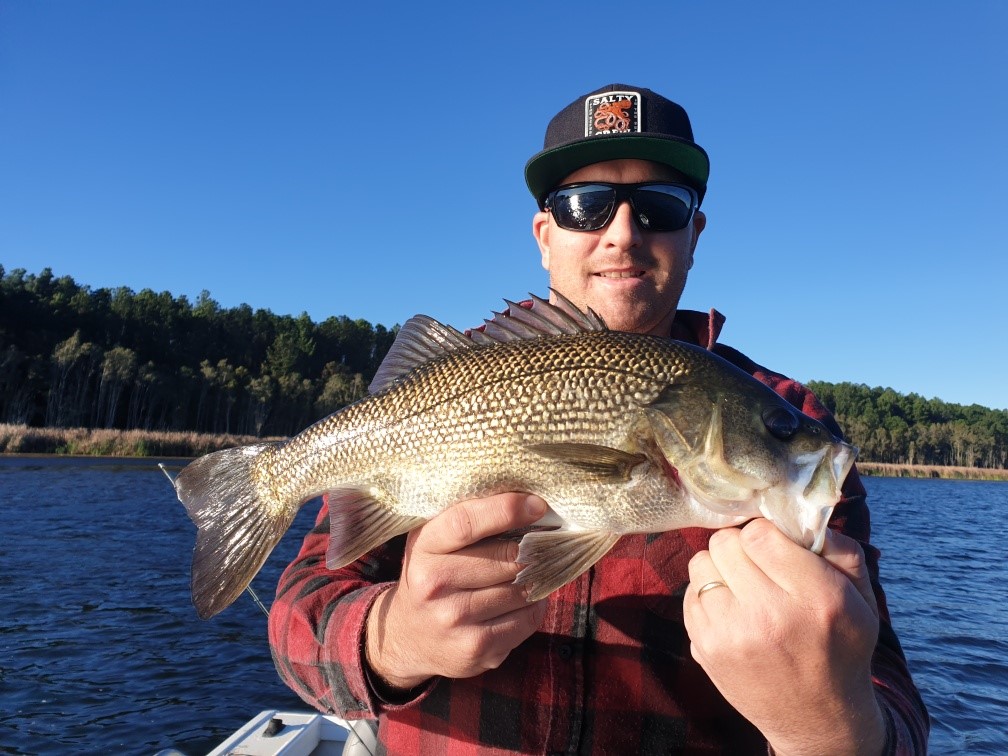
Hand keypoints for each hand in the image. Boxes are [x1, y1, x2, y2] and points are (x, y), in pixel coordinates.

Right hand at [365, 492, 548, 691]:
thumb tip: (526, 501)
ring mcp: (455, 620)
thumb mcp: (434, 541)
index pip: (466, 522)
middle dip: (532, 548)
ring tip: (530, 571)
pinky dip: (534, 606)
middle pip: (505, 557)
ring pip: (521, 589)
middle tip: (546, 540)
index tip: (537, 505)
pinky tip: (523, 600)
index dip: (507, 510)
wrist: (408, 637)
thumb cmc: (433, 574)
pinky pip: (527, 619)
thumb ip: (468, 519)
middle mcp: (433, 585)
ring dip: (535, 578)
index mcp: (423, 548)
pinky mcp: (477, 649)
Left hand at [683, 519, 886, 755]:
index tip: (775, 546)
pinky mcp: (704, 649)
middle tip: (758, 565)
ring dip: (720, 568)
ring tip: (744, 587)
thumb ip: (841, 550)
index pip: (760, 534)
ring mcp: (730, 635)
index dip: (765, 533)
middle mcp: (769, 615)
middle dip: (741, 546)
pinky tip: (733, 611)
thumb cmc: (842, 649)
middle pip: (725, 543)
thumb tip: (804, 515)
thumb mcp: (863, 600)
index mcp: (815, 597)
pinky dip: (708, 594)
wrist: (817, 720)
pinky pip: (690, 593)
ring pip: (701, 562)